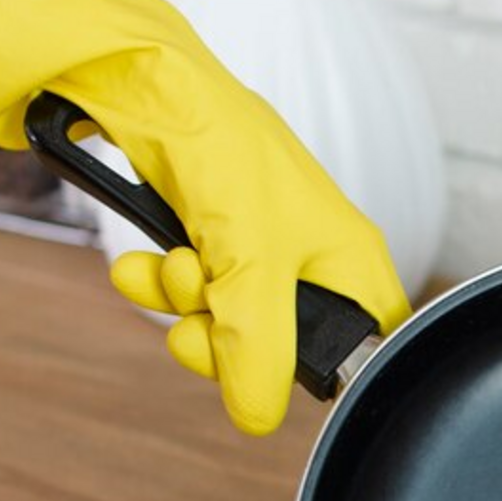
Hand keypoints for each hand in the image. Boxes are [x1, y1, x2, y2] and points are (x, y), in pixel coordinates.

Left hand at [0, 0, 410, 433]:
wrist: (135, 84)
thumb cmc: (219, 143)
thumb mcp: (250, 260)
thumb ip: (259, 347)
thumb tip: (258, 416)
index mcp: (347, 253)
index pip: (366, 340)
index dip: (328, 369)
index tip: (283, 374)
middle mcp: (304, 253)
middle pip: (281, 343)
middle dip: (231, 337)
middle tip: (205, 318)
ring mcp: (251, 245)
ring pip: (225, 320)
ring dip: (185, 306)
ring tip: (171, 268)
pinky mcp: (202, 236)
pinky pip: (185, 291)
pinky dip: (158, 283)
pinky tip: (143, 260)